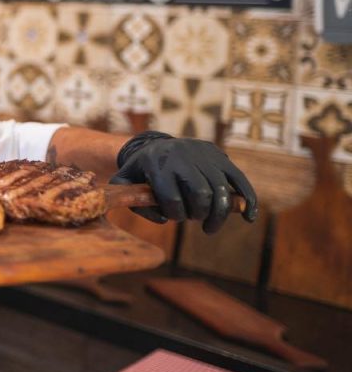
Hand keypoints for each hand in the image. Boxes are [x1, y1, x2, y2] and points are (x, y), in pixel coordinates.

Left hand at [110, 131, 257, 233]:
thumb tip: (162, 219)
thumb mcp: (123, 182)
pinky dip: (246, 198)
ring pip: (221, 190)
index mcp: (158, 165)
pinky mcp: (219, 155)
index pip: (173, 199)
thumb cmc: (139, 171)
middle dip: (198, 213)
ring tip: (209, 227)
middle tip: (192, 218)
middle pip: (201, 195)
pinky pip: (238, 179)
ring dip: (219, 215)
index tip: (172, 216)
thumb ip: (132, 202)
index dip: (174, 215)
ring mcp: (203, 155)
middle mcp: (182, 157)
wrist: (153, 144)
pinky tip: (248, 217)